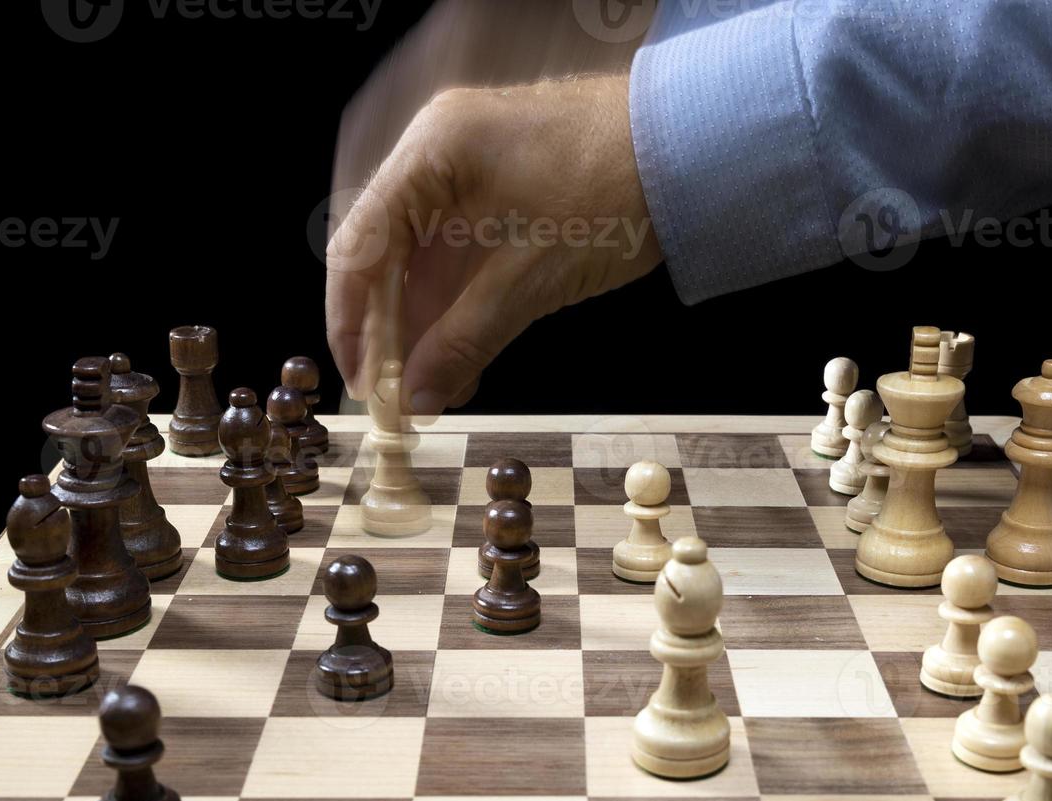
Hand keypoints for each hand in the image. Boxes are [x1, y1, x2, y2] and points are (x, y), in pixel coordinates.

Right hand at [326, 73, 661, 413]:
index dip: (351, 321)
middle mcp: (440, 152)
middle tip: (396, 397)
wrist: (699, 150)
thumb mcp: (531, 279)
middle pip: (387, 254)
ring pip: (427, 261)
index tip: (361, 381)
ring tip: (435, 392)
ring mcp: (475, 169)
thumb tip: (415, 398)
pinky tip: (466, 362)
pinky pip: (465, 256)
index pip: (360, 246)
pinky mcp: (508, 190)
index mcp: (430, 153)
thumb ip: (463, 340)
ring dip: (428, 328)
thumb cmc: (614, 191)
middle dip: (391, 331)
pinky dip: (463, 309)